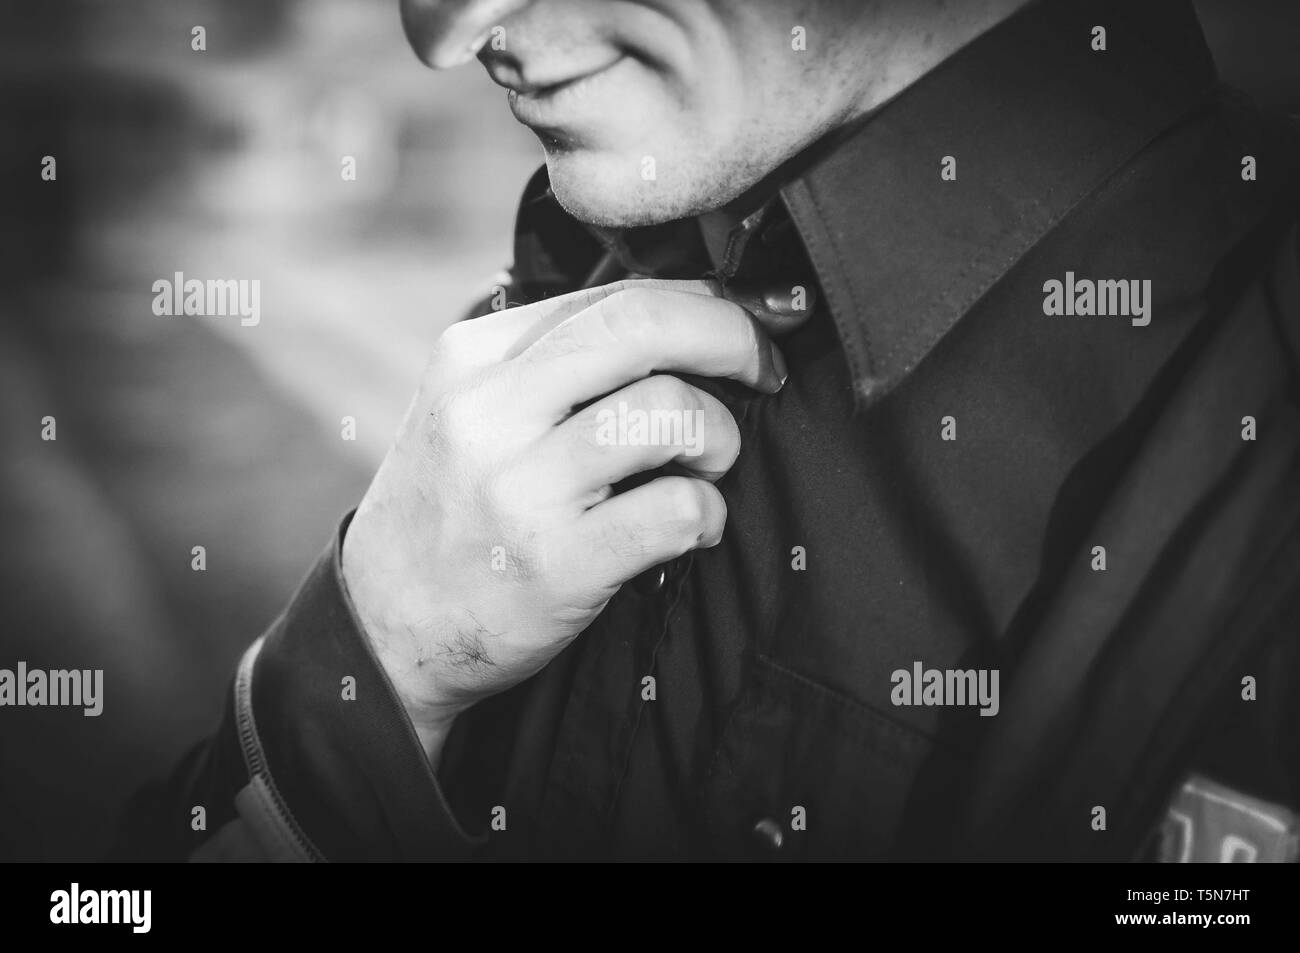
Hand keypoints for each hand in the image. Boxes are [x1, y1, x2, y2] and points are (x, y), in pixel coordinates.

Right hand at [341, 278, 808, 763]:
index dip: (705, 303)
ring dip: (719, 439)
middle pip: (647, 328)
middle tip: (764, 371)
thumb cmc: (454, 509)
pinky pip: (678, 508)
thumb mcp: (474, 410)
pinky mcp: (558, 562)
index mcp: (474, 357)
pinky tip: (693, 528)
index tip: (750, 323)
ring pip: (671, 413)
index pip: (615, 296)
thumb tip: (697, 307)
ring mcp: (522, 488)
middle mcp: (491, 411)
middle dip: (733, 339)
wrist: (387, 628)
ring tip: (705, 467)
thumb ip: (560, 359)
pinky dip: (708, 515)